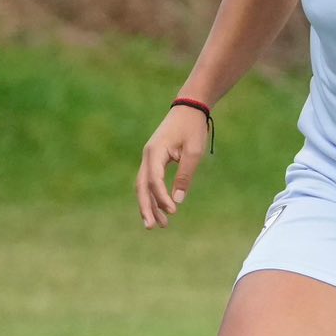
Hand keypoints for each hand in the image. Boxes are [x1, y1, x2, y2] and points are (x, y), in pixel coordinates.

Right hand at [137, 106, 208, 228]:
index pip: (154, 180)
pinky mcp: (154, 160)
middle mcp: (148, 156)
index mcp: (155, 152)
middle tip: (152, 227)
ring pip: (144, 186)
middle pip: (141, 186)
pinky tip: (159, 210)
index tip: (173, 211)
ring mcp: (149, 158)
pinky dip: (153, 196)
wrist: (189, 108)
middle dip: (146, 208)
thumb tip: (177, 201)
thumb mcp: (194, 152)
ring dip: (149, 205)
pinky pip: (150, 181)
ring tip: (159, 225)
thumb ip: (184, 176)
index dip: (161, 198)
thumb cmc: (192, 128)